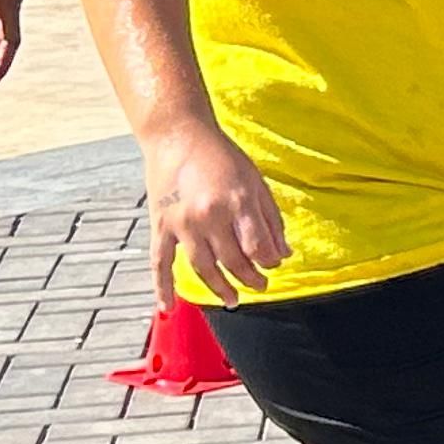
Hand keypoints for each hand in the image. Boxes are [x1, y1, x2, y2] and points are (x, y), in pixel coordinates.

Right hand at [143, 121, 287, 303]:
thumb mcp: (255, 182)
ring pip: (202, 268)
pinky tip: (169, 307)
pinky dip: (162, 287)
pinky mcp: (160, 225)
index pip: (258, 247)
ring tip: (233, 300)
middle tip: (260, 286)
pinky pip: (160, 263)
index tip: (273, 264)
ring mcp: (182, 222)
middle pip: (233, 261)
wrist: (177, 136)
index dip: (269, 262)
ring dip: (219, 288)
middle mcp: (209, 215)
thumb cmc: (222, 158)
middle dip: (250, 278)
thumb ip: (271, 219)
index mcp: (237, 201)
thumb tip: (284, 254)